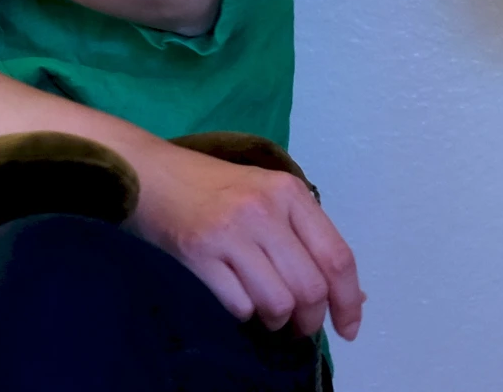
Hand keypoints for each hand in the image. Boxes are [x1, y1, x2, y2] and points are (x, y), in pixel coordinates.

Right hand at [133, 139, 363, 338]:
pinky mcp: (199, 253)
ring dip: (277, 320)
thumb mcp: (268, 197)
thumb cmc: (215, 187)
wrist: (149, 174)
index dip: (349, 300)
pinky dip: (245, 313)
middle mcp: (266, 210)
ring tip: (268, 313)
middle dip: (311, 319)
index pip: (337, 256)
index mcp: (291, 193)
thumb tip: (353, 294)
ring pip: (278, 302)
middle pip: (310, 286)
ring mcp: (232, 232)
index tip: (348, 328)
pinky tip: (239, 300)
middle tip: (300, 326)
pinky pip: (239, 305)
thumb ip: (307, 238)